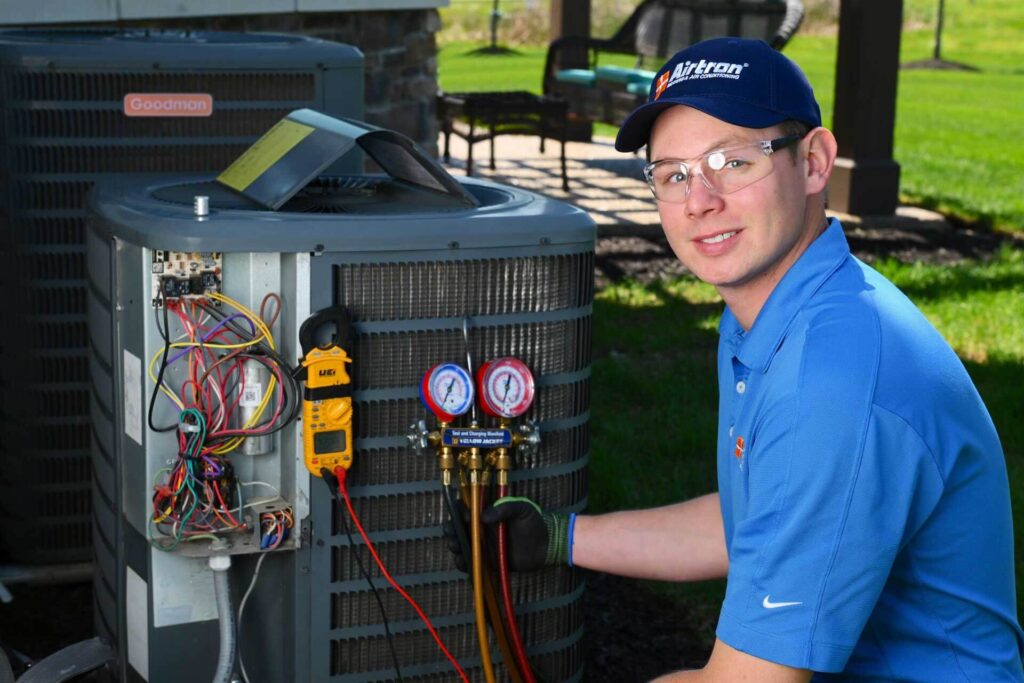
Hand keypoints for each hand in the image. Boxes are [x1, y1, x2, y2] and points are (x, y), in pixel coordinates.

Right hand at [444, 496, 569, 571]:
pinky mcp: (488, 561)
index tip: (461, 515)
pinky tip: (462, 561)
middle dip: (452, 530)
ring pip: (462, 546)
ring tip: (457, 546)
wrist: (547, 545)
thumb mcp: (522, 508)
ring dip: (455, 546)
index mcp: (488, 514)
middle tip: (453, 533)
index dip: (459, 511)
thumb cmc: (534, 522)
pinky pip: (471, 563)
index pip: (467, 510)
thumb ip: (505, 508)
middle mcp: (482, 529)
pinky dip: (463, 563)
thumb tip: (483, 516)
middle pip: (459, 529)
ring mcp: (484, 546)